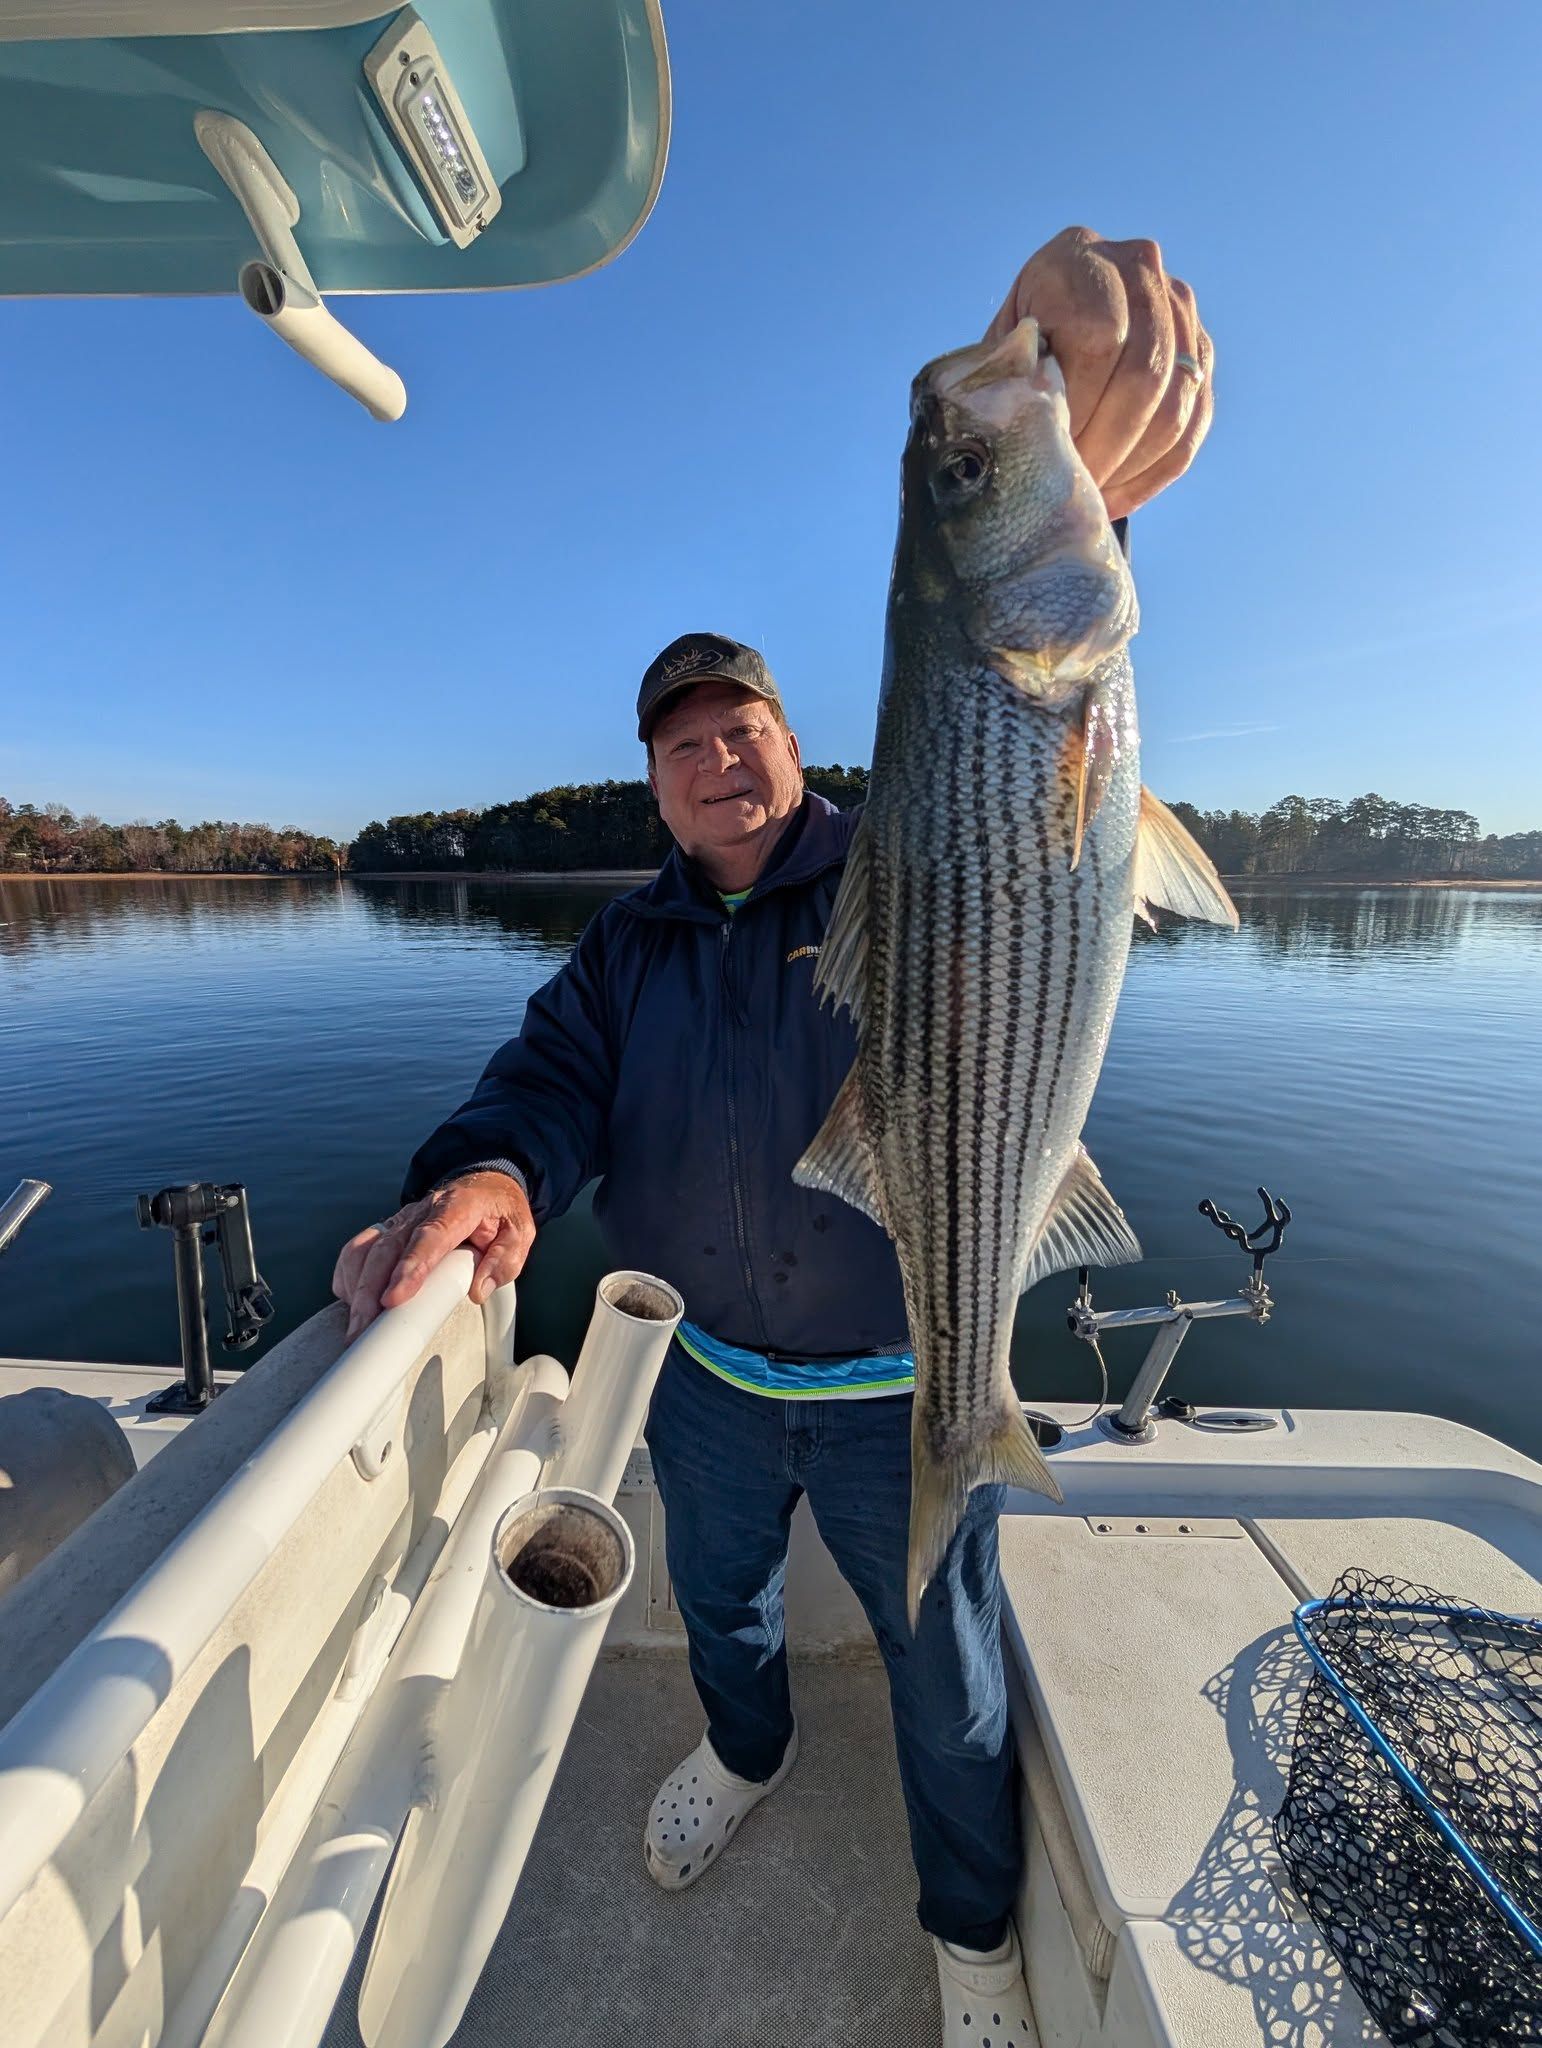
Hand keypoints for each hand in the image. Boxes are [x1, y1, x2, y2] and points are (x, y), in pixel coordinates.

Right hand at [332, 1171, 536, 1340]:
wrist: (485, 1187)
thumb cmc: (500, 1216)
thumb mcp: (519, 1235)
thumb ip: (504, 1261)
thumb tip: (478, 1290)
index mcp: (458, 1207)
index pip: (430, 1236)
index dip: (410, 1267)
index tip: (394, 1298)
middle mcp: (422, 1210)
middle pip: (389, 1248)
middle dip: (371, 1291)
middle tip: (364, 1330)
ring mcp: (401, 1219)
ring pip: (367, 1249)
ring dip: (356, 1288)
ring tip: (355, 1327)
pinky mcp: (387, 1230)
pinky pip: (358, 1249)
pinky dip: (349, 1276)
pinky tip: (351, 1302)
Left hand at [986, 227, 1213, 519]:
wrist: (1041, 334)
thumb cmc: (1007, 356)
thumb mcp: (995, 356)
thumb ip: (1014, 378)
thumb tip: (1039, 426)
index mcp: (1077, 258)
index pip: (1100, 338)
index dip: (1079, 406)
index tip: (1053, 454)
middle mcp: (1138, 269)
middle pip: (1146, 373)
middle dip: (1107, 445)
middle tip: (1074, 487)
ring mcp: (1178, 307)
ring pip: (1176, 404)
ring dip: (1131, 464)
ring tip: (1091, 496)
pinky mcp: (1200, 352)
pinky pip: (1194, 424)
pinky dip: (1155, 471)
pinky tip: (1116, 495)